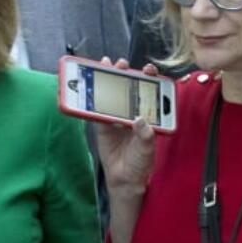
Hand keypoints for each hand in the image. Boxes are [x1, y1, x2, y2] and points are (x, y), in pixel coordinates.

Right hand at [93, 58, 158, 195]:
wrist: (125, 178)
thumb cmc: (140, 163)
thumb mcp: (147, 149)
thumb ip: (145, 135)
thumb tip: (139, 120)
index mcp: (148, 116)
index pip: (149, 92)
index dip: (149, 79)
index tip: (148, 70)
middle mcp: (133, 113)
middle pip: (129, 89)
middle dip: (125, 73)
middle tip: (121, 64)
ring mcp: (117, 118)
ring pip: (113, 95)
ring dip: (108, 80)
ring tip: (105, 66)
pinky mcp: (103, 126)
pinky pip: (97, 110)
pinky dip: (93, 100)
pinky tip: (91, 88)